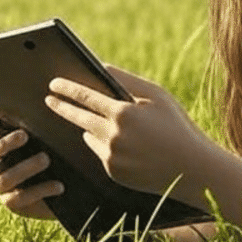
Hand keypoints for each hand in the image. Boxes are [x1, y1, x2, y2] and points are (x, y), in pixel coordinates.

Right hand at [0, 117, 62, 218]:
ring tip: (46, 158)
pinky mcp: (12, 204)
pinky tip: (58, 185)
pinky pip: (21, 198)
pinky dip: (40, 190)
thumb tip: (30, 100)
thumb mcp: (35, 134)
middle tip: (24, 135)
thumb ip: (26, 122)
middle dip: (3, 145)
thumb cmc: (44, 147)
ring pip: (3, 179)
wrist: (60, 181)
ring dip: (25, 167)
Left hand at [45, 65, 215, 202]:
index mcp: (123, 113)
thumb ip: (126, 80)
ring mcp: (112, 157)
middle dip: (61, 107)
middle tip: (48, 100)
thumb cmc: (177, 126)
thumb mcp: (156, 96)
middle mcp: (113, 136)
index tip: (52, 84)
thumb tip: (101, 67)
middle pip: (78, 118)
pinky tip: (128, 145)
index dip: (66, 89)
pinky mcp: (113, 173)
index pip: (85, 97)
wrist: (193, 170)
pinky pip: (101, 153)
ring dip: (92, 128)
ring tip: (114, 125)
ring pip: (90, 136)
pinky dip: (106, 145)